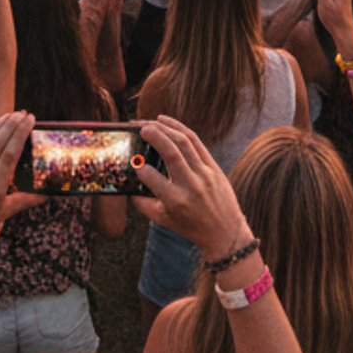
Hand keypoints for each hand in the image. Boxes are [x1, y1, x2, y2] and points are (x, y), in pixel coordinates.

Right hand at [134, 115, 249, 260]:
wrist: (225, 232)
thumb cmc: (190, 227)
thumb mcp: (163, 220)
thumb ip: (142, 204)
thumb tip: (127, 186)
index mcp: (176, 200)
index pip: (153, 178)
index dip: (140, 168)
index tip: (133, 163)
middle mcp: (191, 185)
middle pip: (171, 152)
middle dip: (153, 136)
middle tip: (138, 127)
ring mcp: (205, 174)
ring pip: (184, 142)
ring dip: (165, 128)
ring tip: (149, 122)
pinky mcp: (213, 166)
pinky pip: (196, 141)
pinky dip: (179, 127)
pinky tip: (165, 120)